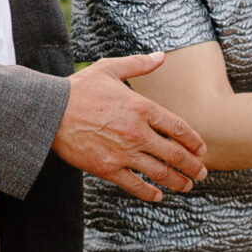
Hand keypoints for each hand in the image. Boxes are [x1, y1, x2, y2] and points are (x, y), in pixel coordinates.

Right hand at [54, 55, 208, 202]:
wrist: (49, 111)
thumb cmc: (78, 89)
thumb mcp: (109, 68)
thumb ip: (138, 64)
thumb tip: (161, 56)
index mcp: (141, 108)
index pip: (178, 128)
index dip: (194, 141)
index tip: (202, 150)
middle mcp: (137, 132)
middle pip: (174, 153)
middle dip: (192, 166)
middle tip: (202, 173)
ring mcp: (123, 152)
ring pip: (159, 172)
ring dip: (177, 182)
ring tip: (187, 186)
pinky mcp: (107, 168)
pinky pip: (135, 185)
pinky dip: (149, 193)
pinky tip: (158, 196)